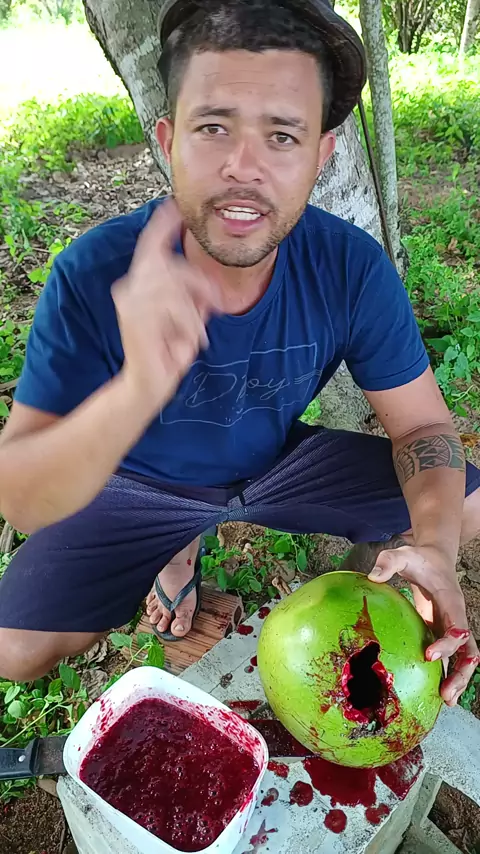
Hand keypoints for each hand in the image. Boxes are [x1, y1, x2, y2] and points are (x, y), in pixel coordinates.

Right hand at [112, 199, 222, 413]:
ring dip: (193, 315)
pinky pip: (173, 308)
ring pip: (175, 287)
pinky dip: (186, 326)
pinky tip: (182, 344)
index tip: (174, 204)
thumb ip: (198, 297)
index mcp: (140, 283)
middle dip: (199, 284)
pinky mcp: (135, 318)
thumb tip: (211, 289)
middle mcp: (129, 287)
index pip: (152, 245)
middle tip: (214, 307)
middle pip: (172, 265)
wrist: (148, 385)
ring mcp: (129, 302)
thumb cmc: (168, 350)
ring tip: (195, 336)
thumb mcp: (191, 317)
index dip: (163, 224)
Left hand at [368, 544, 479, 705]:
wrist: (435, 557)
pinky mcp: (443, 631)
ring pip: (464, 657)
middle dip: (460, 672)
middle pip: (469, 650)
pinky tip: (436, 692)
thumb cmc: (420, 557)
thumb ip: (388, 562)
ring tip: (446, 700)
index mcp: (452, 600)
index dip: (448, 643)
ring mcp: (452, 626)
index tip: (429, 655)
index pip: (458, 626)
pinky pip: (450, 655)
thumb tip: (372, 577)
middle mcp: (457, 616)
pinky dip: (446, 672)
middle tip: (446, 692)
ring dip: (458, 678)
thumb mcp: (403, 554)